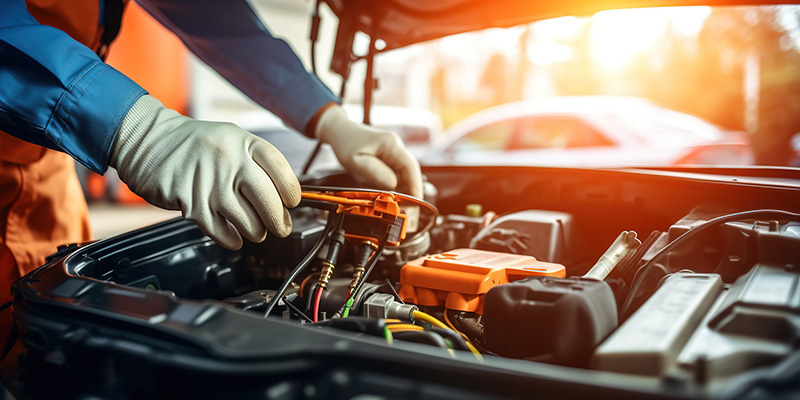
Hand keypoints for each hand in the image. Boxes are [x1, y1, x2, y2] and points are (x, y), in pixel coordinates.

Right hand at [110, 95, 300, 249]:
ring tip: (255, 230)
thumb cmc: (194, 144)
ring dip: (255, 232)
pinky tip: (234, 236)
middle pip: (268, 201)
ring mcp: (209, 182)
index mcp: (243, 142)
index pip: (280, 169)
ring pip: (247, 221)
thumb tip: (283, 196)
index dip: (291, 191)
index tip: (292, 202)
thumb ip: (255, 162)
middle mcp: (228, 160)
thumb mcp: (230, 140)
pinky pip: (221, 231)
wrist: (148, 141)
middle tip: (280, 227)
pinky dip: (232, 239)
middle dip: (279, 221)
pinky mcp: (191, 203)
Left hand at [315, 105, 422, 197]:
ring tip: (401, 205)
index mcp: (390, 144)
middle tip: (410, 209)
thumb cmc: (345, 144)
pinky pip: (397, 172)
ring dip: (405, 188)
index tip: (416, 202)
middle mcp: (395, 145)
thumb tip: (393, 185)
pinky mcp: (388, 156)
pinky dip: (397, 184)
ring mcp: (393, 150)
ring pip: (405, 172)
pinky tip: (392, 195)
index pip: (410, 166)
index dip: (415, 185)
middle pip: (410, 170)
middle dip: (412, 189)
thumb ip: (374, 172)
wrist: (338, 131)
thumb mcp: (355, 161)